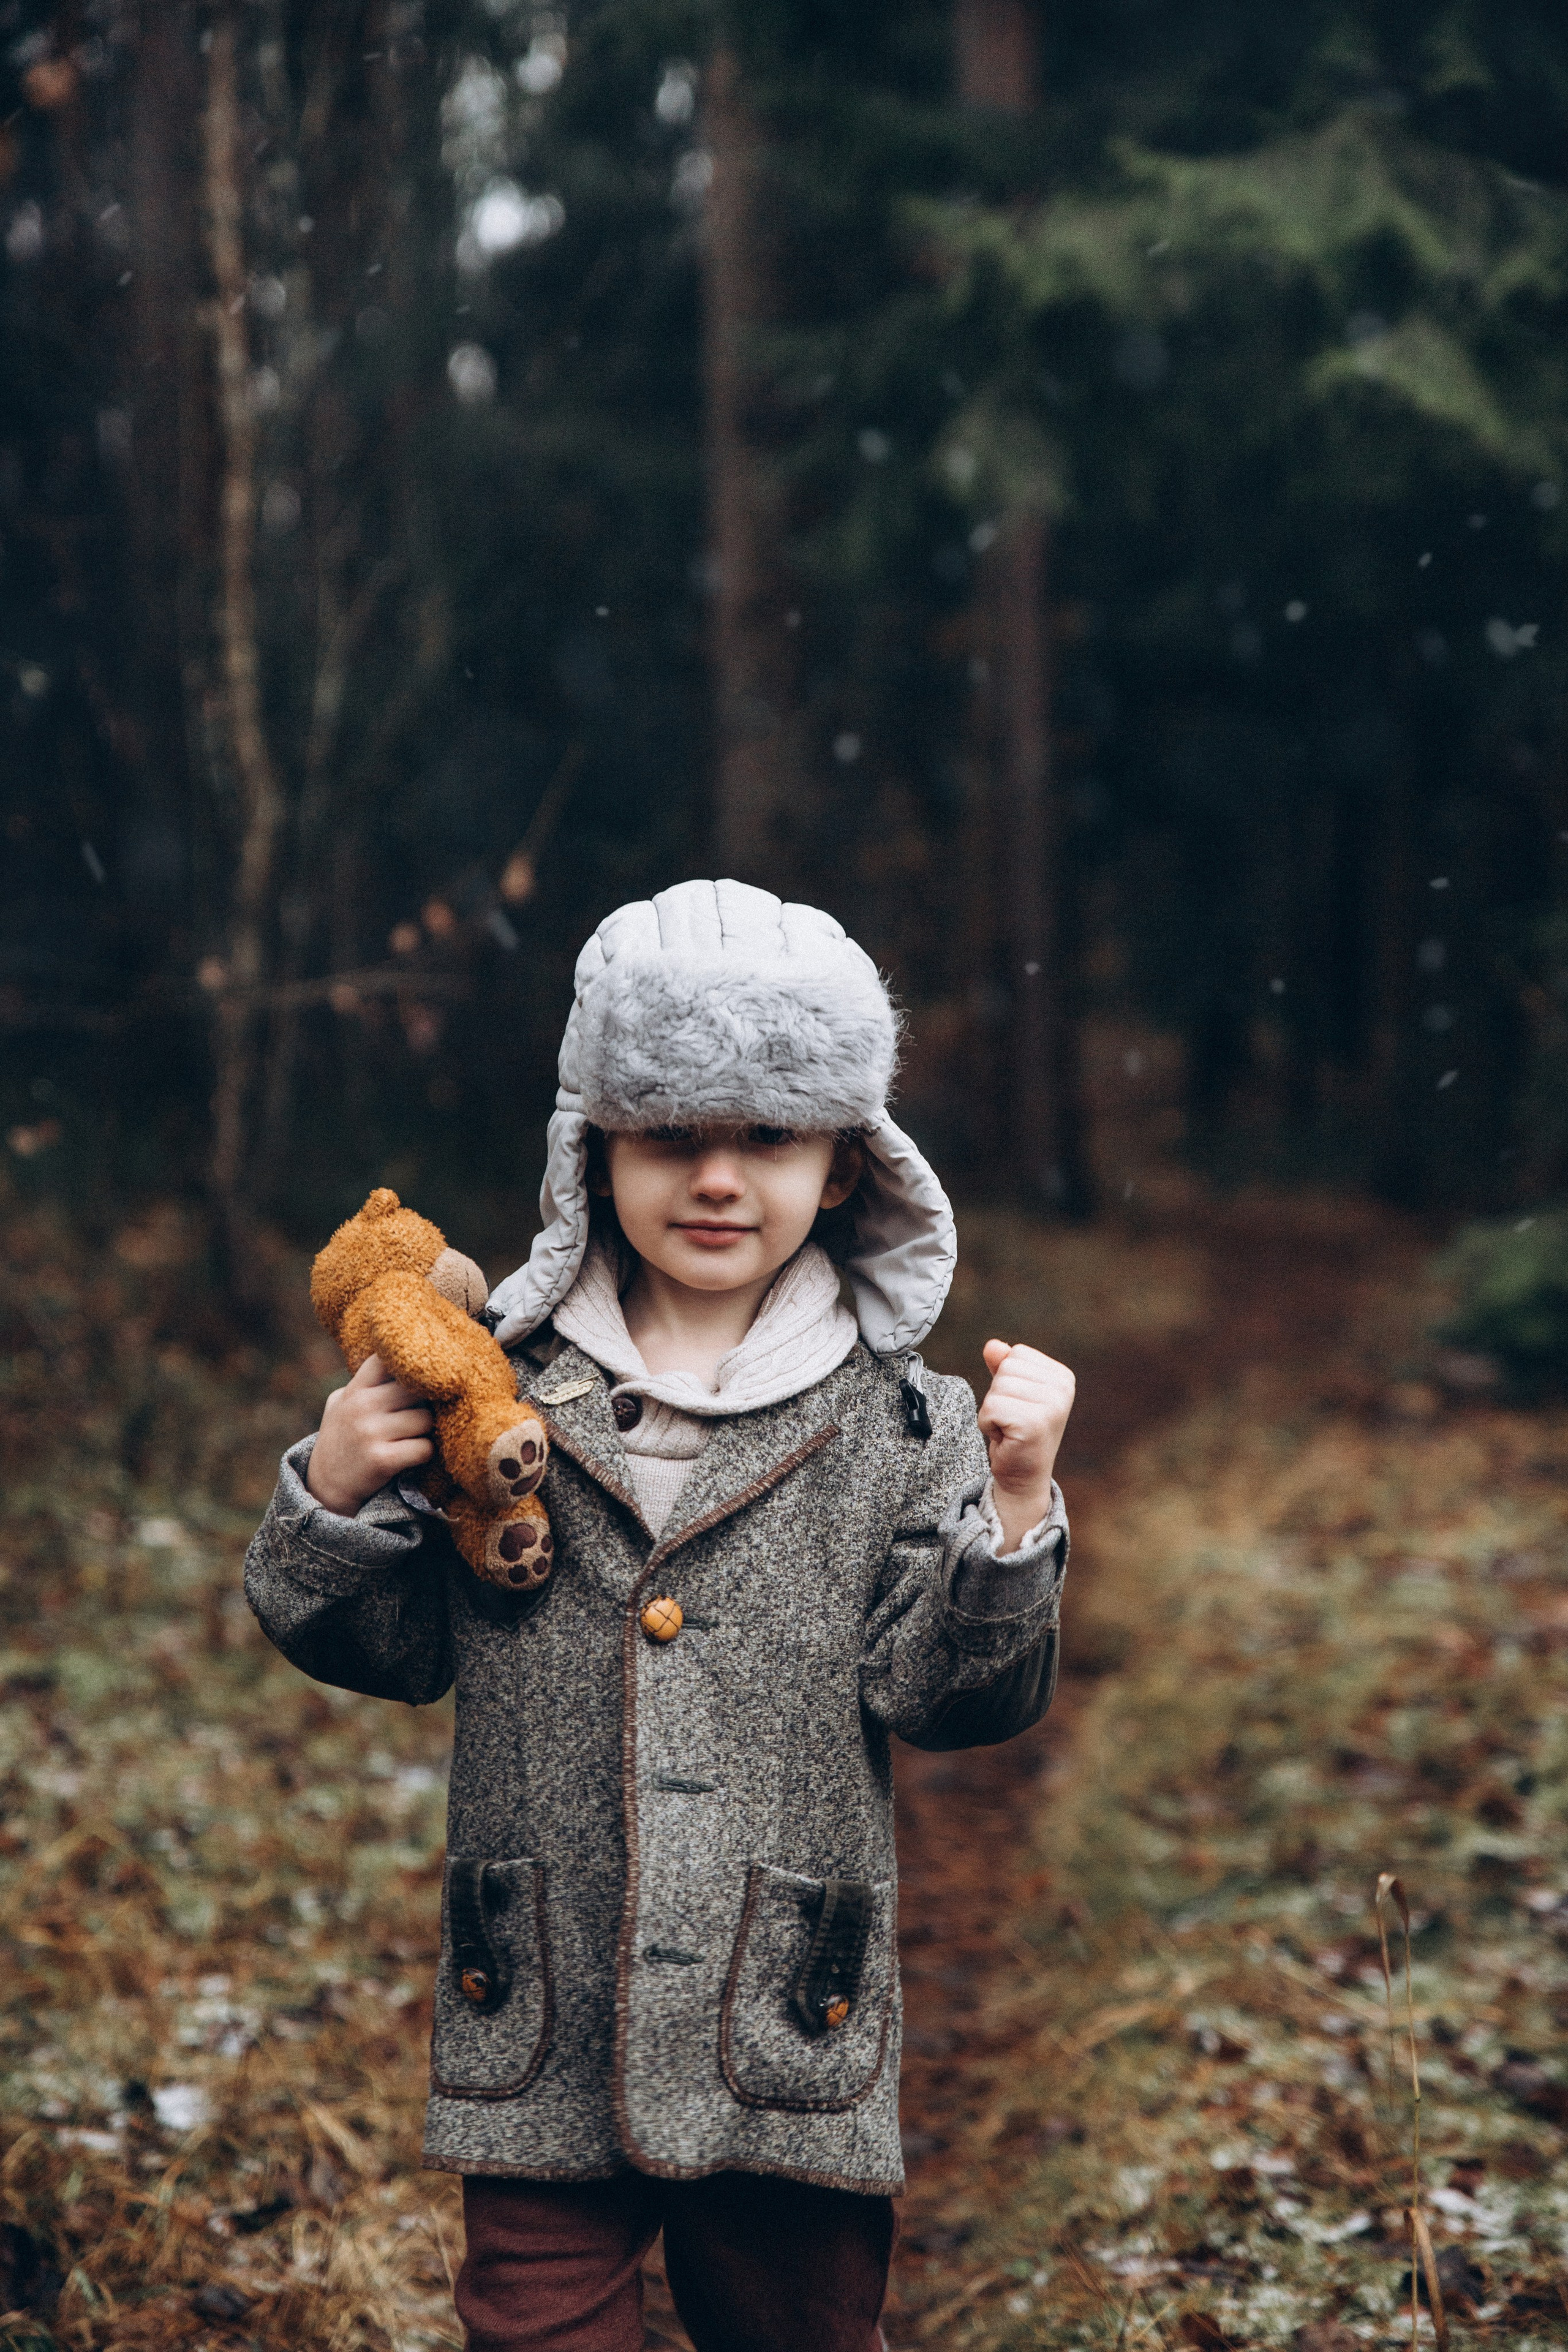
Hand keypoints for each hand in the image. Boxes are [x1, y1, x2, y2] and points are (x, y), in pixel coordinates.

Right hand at [306, 1353, 433, 1516]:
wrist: (326, 1488)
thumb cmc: (342, 1439)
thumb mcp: (342, 1404)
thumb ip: (367, 1383)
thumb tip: (402, 1360)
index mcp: (355, 1390)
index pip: (387, 1358)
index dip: (409, 1365)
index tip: (419, 1375)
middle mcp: (361, 1406)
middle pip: (417, 1388)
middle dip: (425, 1402)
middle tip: (418, 1414)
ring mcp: (370, 1433)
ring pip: (425, 1419)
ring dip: (426, 1431)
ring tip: (411, 1438)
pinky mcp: (382, 1460)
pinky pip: (425, 1448)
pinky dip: (424, 1453)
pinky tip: (411, 1456)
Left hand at [978, 1340, 1074, 1553]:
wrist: (1023, 1477)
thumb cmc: (1016, 1432)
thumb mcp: (1011, 1392)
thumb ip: (1003, 1365)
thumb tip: (992, 1346)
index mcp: (1062, 1376)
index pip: (1016, 1354)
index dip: (1007, 1381)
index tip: (1019, 1406)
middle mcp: (1063, 1389)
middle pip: (1006, 1369)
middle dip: (998, 1396)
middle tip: (1012, 1421)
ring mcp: (1052, 1406)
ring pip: (996, 1388)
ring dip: (992, 1411)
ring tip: (1010, 1429)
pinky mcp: (1034, 1423)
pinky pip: (991, 1408)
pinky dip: (988, 1425)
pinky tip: (1006, 1438)